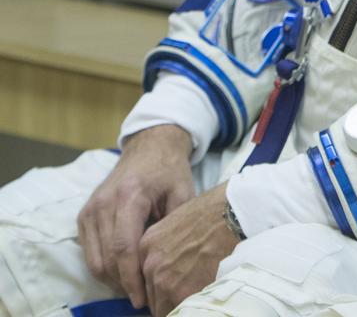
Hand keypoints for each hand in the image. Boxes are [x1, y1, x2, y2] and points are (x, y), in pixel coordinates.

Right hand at [77, 124, 194, 308]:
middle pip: (106, 259)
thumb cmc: (170, 170)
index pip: (123, 247)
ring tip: (135, 288)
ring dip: (112, 279)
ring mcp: (90, 210)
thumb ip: (175, 225)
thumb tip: (170, 263)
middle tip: (144, 298)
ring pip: (94, 260)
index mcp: (129, 195)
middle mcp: (103, 203)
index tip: (142, 299)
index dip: (131, 278)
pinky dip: (104, 267)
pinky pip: (89, 252)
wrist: (149, 146)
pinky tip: (123, 273)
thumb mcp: (183, 192)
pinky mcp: (83, 216)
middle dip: (123, 284)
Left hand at [138, 182, 238, 315]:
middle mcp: (150, 264)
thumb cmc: (216, 210)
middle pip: (152, 294)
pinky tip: (206, 296)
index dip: (163, 281)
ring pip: (164, 307)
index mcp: (148, 244)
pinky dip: (193, 307)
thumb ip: (170, 242)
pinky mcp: (182, 293)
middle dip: (169, 295)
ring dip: (180, 303)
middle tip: (191, 288)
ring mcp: (164, 280)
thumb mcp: (182, 218)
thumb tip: (176, 257)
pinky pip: (182, 311)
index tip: (176, 282)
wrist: (234, 213)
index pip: (146, 274)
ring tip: (199, 293)